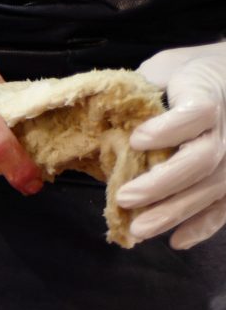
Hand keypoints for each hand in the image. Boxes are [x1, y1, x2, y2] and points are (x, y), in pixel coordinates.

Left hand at [118, 43, 225, 249]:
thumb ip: (140, 89)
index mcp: (209, 91)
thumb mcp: (164, 69)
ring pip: (213, 187)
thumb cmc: (188, 74)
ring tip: (137, 229)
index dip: (169, 129)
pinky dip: (203, 225)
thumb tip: (97, 114)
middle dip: (162, 184)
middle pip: (202, 160)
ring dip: (174, 212)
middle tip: (124, 198)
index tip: (137, 139)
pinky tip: (177, 241)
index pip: (198, 112)